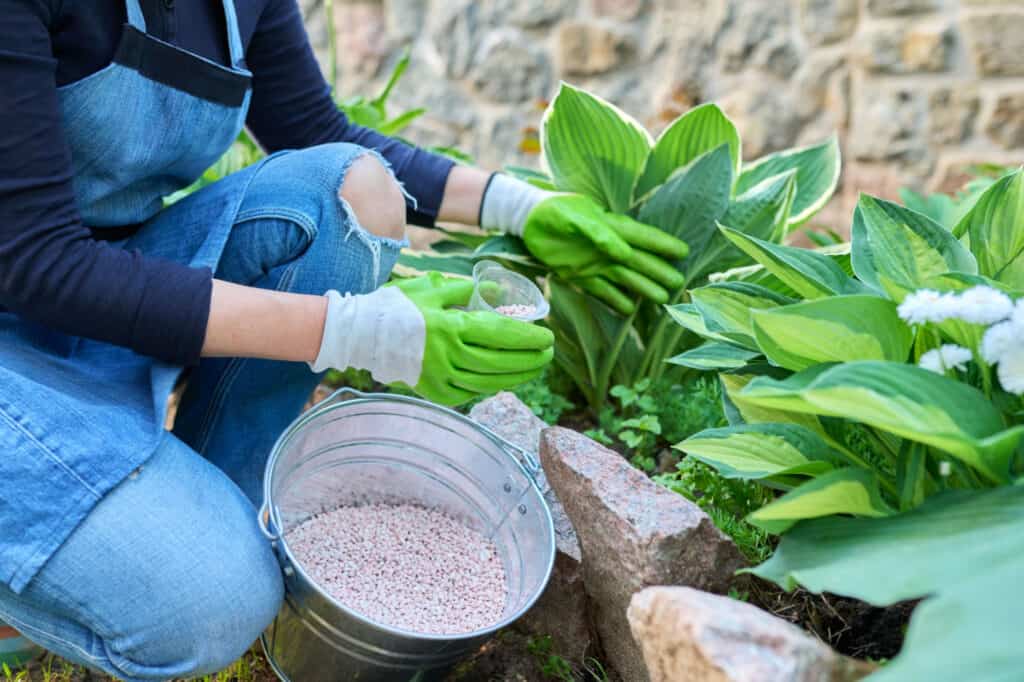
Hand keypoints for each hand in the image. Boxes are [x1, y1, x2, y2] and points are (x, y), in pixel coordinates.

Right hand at [311, 272, 553, 405]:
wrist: (359, 335)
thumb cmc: (396, 307)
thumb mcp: (433, 288)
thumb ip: (467, 290)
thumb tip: (497, 291)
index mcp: (452, 328)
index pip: (502, 335)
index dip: (529, 338)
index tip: (548, 337)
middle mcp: (450, 357)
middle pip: (503, 362)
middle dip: (531, 360)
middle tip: (548, 354)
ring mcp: (442, 379)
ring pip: (491, 382)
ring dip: (517, 376)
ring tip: (534, 368)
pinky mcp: (435, 393)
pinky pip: (472, 392)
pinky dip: (492, 386)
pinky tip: (504, 379)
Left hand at [479, 174, 687, 314]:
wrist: (528, 221)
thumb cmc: (553, 211)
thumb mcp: (574, 218)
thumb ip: (598, 233)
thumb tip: (623, 252)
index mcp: (611, 227)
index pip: (643, 237)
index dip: (662, 244)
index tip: (683, 252)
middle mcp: (608, 247)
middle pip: (638, 261)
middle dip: (658, 271)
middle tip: (677, 284)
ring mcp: (595, 263)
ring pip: (624, 278)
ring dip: (642, 288)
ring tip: (661, 299)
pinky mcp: (580, 275)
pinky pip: (602, 290)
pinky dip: (615, 300)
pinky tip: (629, 310)